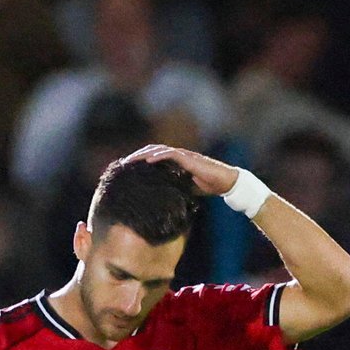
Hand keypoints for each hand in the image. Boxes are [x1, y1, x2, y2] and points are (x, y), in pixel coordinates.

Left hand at [124, 143, 239, 197]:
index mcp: (176, 161)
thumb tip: (161, 199)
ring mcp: (184, 155)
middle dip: (137, 155)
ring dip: (143, 154)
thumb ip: (175, 188)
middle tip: (124, 163)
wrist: (226, 182)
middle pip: (153, 150)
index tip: (128, 167)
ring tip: (131, 160)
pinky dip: (158, 156)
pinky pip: (171, 154)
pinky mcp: (189, 158)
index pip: (155, 156)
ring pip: (159, 150)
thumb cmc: (209, 185)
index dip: (141, 160)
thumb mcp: (186, 188)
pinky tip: (148, 160)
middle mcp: (178, 155)